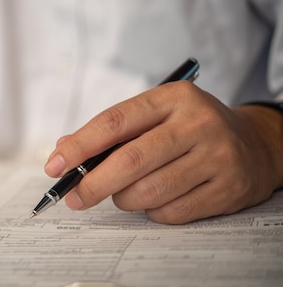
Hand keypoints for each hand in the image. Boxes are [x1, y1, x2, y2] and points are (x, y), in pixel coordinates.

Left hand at [45, 81, 282, 223]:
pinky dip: (151, 211)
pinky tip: (155, 199)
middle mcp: (197, 123)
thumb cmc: (190, 128)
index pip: (115, 121)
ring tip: (123, 192)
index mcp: (172, 97)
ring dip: (124, 198)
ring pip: (149, 191)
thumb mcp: (155, 115)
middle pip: (131, 160)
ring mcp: (216, 156)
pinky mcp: (228, 189)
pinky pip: (171, 212)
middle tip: (74, 197)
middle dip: (93, 183)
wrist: (256, 143)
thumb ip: (111, 130)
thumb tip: (63, 149)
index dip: (80, 145)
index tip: (55, 164)